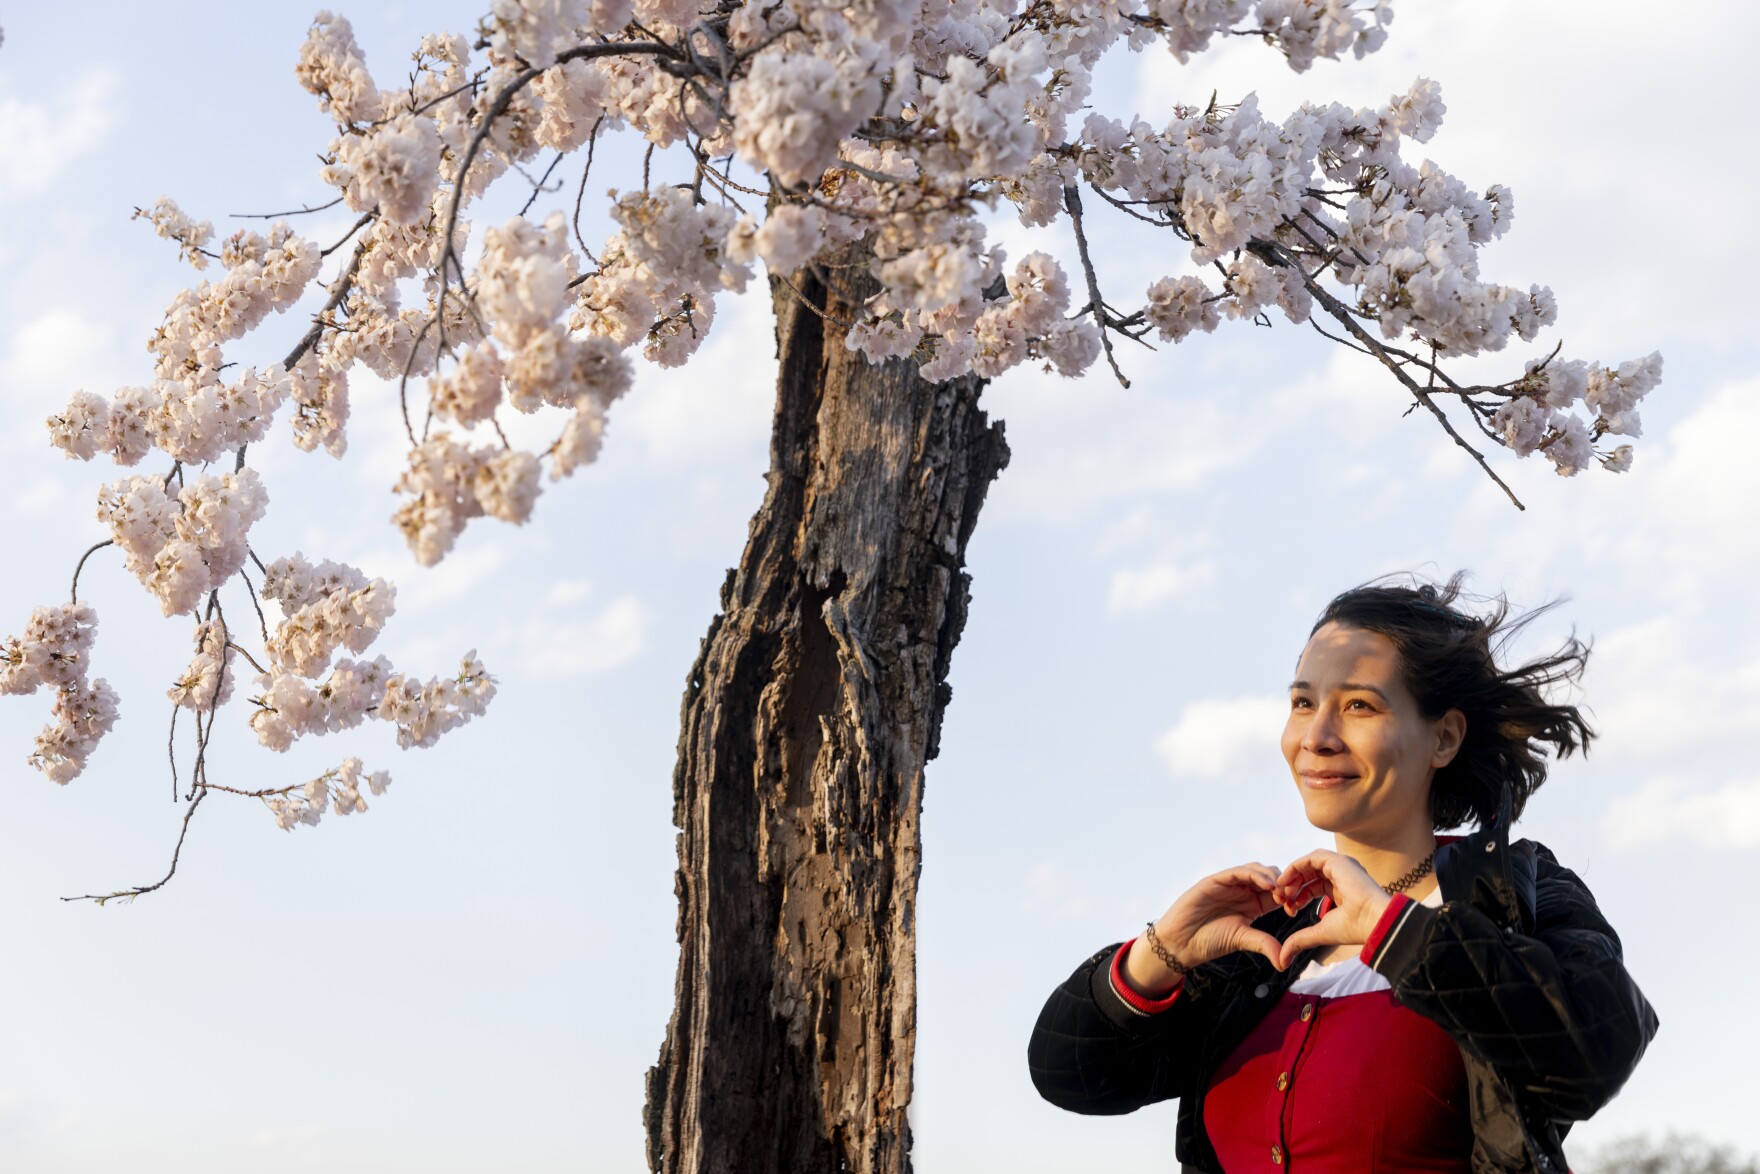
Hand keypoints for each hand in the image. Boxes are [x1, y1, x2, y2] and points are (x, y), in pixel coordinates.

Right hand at [1122, 863, 1285, 994]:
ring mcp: (1229, 884)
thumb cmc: (1209, 941)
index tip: (1295, 907)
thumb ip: (1263, 943)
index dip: (1288, 897)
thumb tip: (1285, 962)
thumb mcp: (1242, 940)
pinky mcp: (1216, 880)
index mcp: (1252, 904)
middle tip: (1289, 897)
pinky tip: (1267, 885)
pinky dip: (1255, 875)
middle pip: (1270, 877)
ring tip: (1280, 890)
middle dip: (1282, 884)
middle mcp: (1242, 891)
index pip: (1276, 894)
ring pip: (1256, 870)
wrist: (1181, 942)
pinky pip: (1239, 872)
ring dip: (1271, 877)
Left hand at [1270, 849, 1393, 971]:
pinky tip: (1285, 882)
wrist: (1374, 922)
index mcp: (1341, 889)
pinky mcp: (1337, 861)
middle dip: (1292, 886)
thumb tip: (1282, 961)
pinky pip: (1310, 859)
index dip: (1298, 896)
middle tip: (1280, 899)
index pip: (1313, 887)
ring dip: (1292, 877)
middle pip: (1308, 874)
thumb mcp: (1320, 933)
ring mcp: (1340, 866)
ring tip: (1283, 893)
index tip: (1289, 910)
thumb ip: (1300, 941)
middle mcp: (1341, 875)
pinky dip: (1295, 867)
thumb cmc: (1355, 928)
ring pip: (1308, 865)